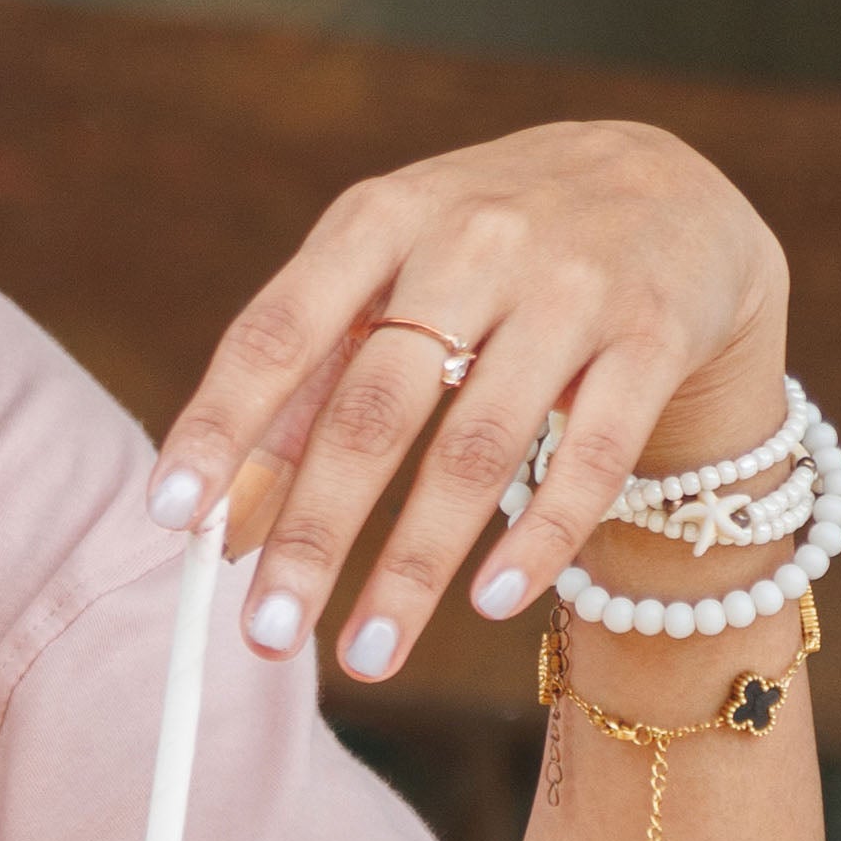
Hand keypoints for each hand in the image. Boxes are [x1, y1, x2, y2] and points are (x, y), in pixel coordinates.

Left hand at [147, 121, 791, 685]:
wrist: (670, 186)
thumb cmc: (488, 253)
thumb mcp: (387, 279)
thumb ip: (305, 388)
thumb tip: (215, 523)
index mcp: (379, 220)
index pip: (278, 331)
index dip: (222, 424)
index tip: (171, 516)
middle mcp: (472, 243)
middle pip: (375, 409)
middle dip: (314, 532)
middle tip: (262, 635)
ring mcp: (571, 288)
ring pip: (480, 448)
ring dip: (415, 564)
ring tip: (367, 654)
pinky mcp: (655, 336)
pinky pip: (593, 457)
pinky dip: (538, 537)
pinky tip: (490, 603)